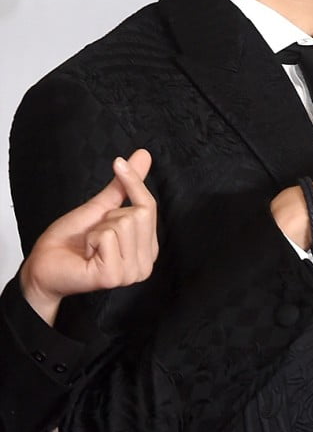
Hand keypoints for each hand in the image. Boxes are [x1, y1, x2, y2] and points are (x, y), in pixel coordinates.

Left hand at [20, 149, 158, 324]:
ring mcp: (130, 273)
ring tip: (90, 245)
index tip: (118, 163)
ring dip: (98, 229)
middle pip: (139, 214)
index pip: (150, 206)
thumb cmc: (70, 240)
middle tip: (95, 234)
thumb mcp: (102, 207)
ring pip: (123, 223)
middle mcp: (145, 264)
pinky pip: (107, 236)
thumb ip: (126, 185)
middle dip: (109, 216)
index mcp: (147, 248)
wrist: (43, 265)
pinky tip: (86, 254)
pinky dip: (90, 238)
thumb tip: (144, 155)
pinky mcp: (113, 276)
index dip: (133, 183)